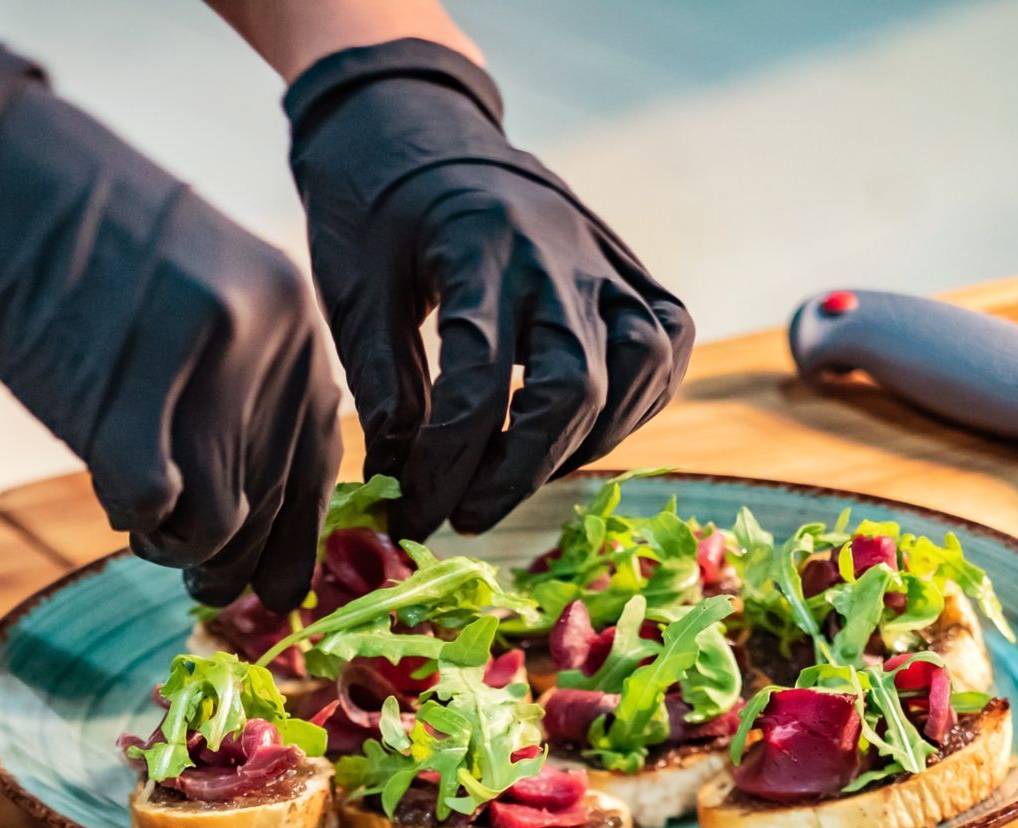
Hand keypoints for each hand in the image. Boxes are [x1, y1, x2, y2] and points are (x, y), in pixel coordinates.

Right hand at [0, 45, 341, 610]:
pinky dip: (132, 519)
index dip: (300, 529)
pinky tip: (113, 499)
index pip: (319, 452)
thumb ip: (241, 366)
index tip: (282, 579)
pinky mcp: (127, 401)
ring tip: (149, 534)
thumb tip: (253, 483)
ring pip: (220, 520)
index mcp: (292, 311)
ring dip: (181, 546)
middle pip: (274, 497)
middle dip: (241, 560)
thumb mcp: (202, 278)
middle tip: (207, 589)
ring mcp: (201, 372)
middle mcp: (267, 341)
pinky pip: (152, 508)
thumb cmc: (77, 219)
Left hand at [284, 39, 692, 539]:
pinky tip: (580, 430)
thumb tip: (400, 478)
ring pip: (637, 367)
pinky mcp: (626, 264)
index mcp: (477, 249)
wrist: (419, 122)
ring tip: (518, 473)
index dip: (445, 466)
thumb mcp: (352, 289)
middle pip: (573, 387)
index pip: (476, 384)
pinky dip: (637, 400)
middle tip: (464, 513)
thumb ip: (381, 384)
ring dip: (585, 440)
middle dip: (518, 470)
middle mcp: (555, 251)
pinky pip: (665, 340)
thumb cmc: (374, 207)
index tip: (414, 514)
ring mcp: (601, 256)